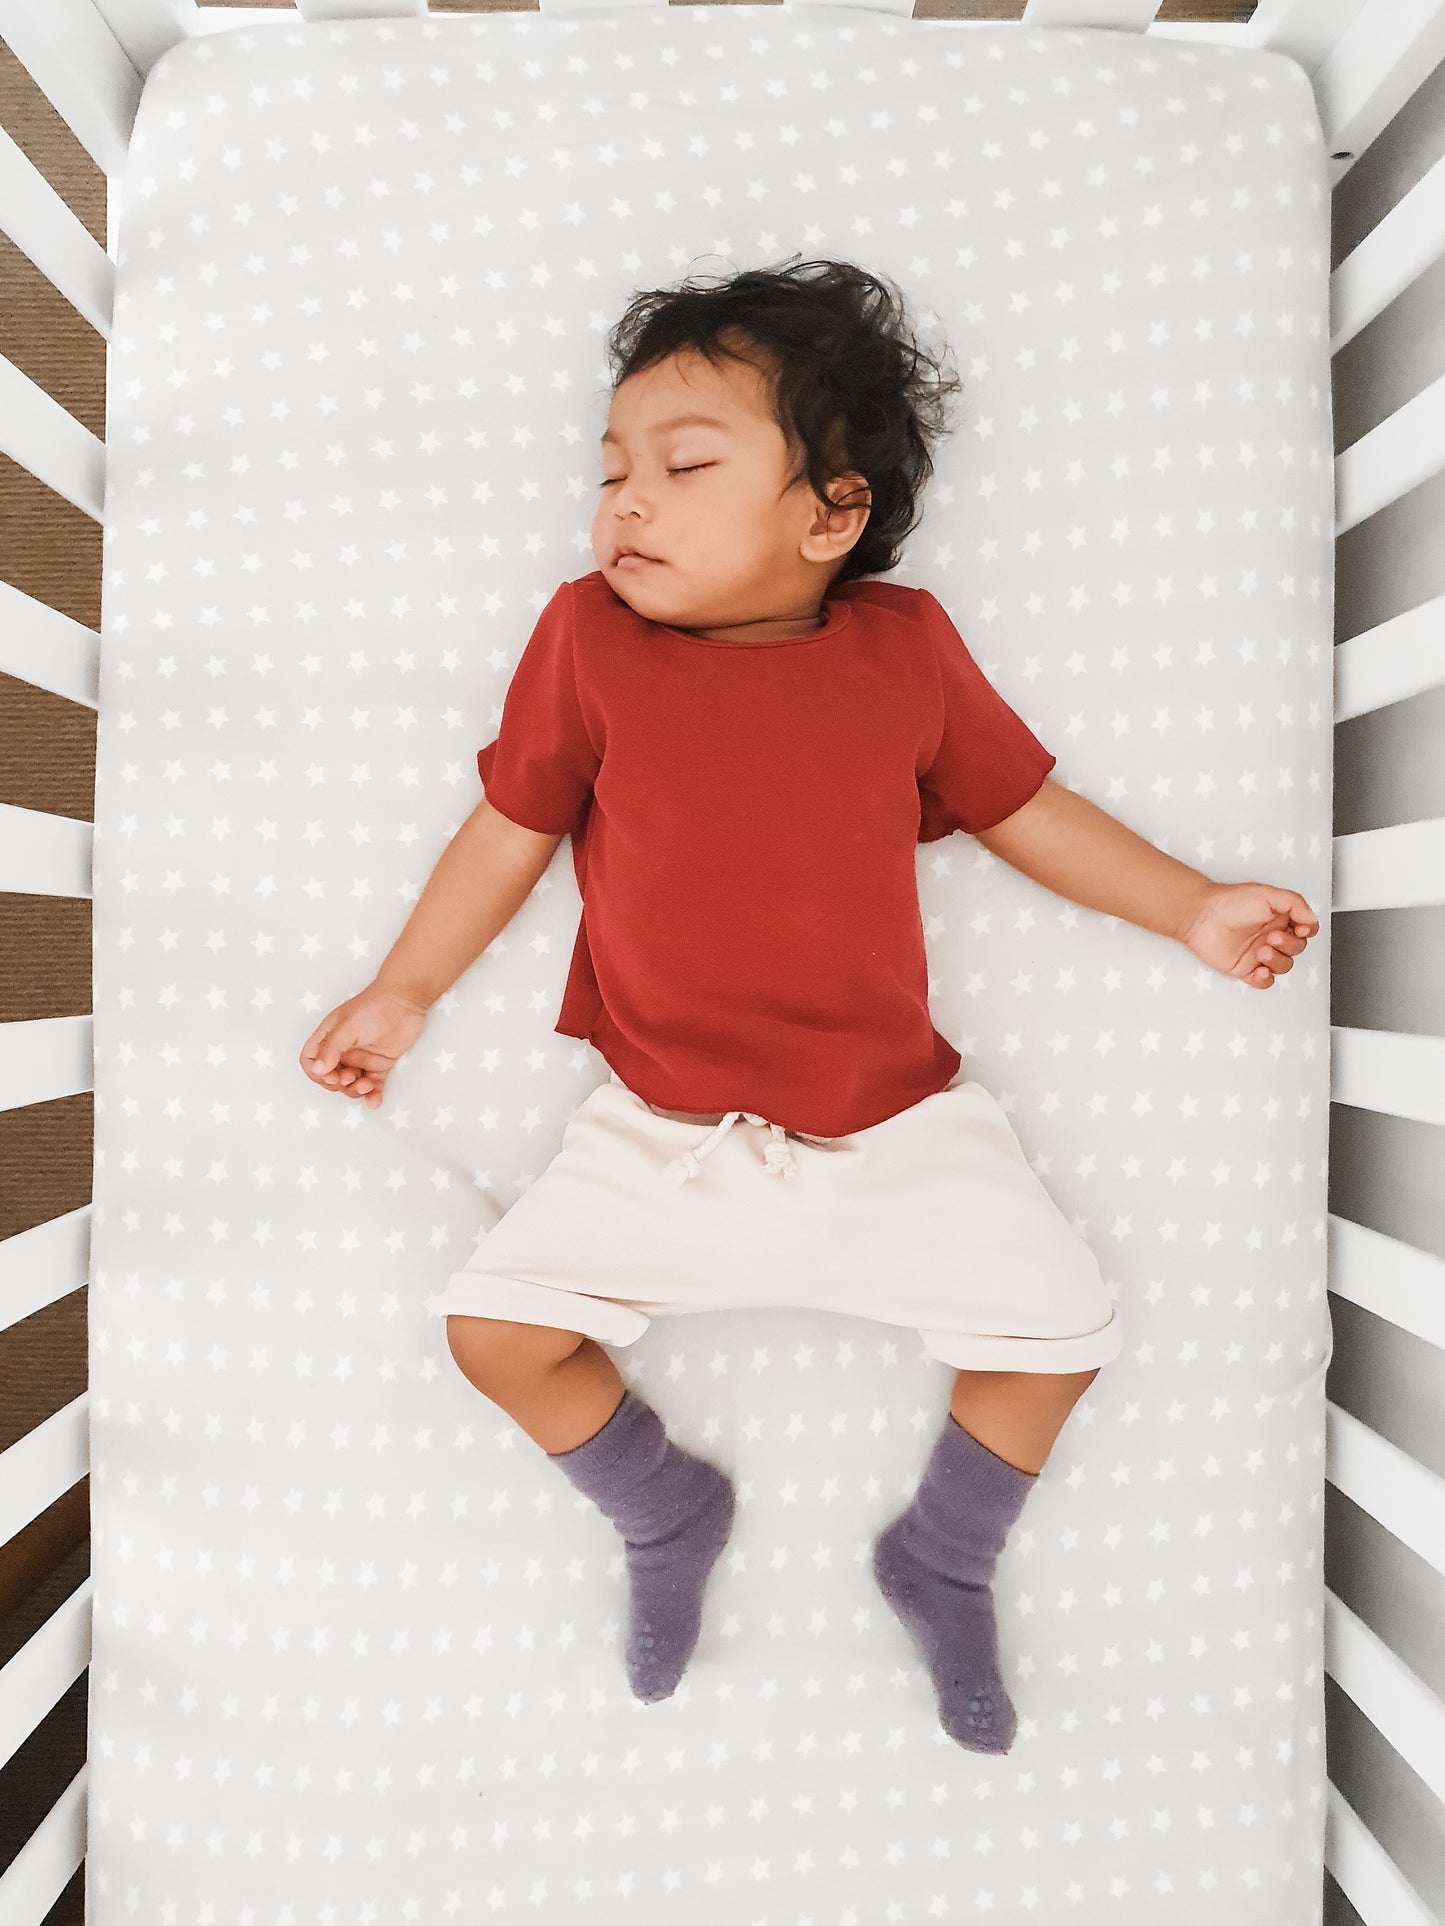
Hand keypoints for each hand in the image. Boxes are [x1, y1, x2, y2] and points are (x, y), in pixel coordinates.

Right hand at [299, 982, 427, 1109]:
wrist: (406, 1001)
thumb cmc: (374, 1007)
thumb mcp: (347, 1026)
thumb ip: (331, 1048)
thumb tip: (317, 1069)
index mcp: (328, 1039)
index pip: (311, 1061)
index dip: (317, 1073)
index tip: (331, 1076)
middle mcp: (342, 1050)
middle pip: (331, 1077)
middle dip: (339, 1084)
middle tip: (352, 1079)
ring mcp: (361, 1058)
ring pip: (351, 1084)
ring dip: (356, 1091)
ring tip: (367, 1085)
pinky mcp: (380, 1064)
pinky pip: (373, 1084)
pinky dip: (373, 1095)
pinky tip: (375, 1101)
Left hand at [1177, 882, 1319, 988]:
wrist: (1201, 916)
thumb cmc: (1230, 902)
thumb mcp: (1269, 894)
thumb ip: (1295, 904)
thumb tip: (1312, 919)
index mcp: (1279, 918)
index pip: (1305, 930)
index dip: (1307, 931)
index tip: (1300, 928)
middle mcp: (1271, 935)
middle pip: (1296, 949)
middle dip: (1289, 945)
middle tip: (1272, 938)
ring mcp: (1258, 953)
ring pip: (1283, 966)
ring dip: (1278, 961)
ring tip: (1262, 951)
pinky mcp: (1245, 968)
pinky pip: (1264, 981)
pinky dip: (1266, 979)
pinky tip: (1260, 971)